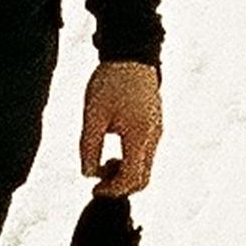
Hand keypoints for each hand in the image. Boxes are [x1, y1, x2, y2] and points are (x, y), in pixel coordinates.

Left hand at [78, 60, 161, 198]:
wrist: (132, 55)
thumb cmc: (110, 82)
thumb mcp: (92, 115)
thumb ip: (89, 147)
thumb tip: (88, 174)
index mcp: (139, 137)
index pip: (131, 179)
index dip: (112, 190)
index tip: (94, 189)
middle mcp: (153, 138)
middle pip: (142, 179)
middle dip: (119, 185)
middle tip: (98, 178)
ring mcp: (157, 132)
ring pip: (145, 167)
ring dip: (124, 172)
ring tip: (102, 160)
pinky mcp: (156, 125)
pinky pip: (146, 153)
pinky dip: (130, 160)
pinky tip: (114, 146)